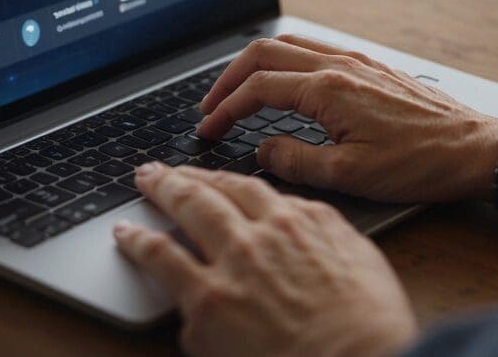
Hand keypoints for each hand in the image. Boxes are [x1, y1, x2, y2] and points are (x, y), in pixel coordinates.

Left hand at [114, 163, 416, 356]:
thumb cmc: (371, 327)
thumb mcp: (361, 260)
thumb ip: (325, 233)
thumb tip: (305, 221)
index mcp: (301, 221)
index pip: (249, 188)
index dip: (220, 179)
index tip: (207, 177)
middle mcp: (262, 233)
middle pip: (210, 191)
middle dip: (181, 176)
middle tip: (159, 170)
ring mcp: (232, 264)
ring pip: (183, 212)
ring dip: (157, 192)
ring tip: (141, 184)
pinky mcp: (207, 302)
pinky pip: (162, 261)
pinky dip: (138, 243)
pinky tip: (126, 237)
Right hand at [197, 35, 497, 203]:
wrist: (477, 149)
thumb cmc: (421, 164)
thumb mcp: (352, 176)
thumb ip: (297, 161)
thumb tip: (263, 149)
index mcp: (329, 89)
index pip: (258, 89)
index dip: (226, 108)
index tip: (209, 128)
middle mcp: (340, 65)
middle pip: (264, 53)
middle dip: (229, 78)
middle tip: (211, 105)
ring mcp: (357, 60)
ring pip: (288, 43)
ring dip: (255, 64)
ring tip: (237, 89)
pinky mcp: (371, 65)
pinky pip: (314, 48)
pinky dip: (285, 59)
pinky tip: (284, 79)